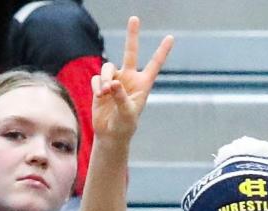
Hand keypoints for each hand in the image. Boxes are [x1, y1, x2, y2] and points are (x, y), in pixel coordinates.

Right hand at [91, 16, 172, 141]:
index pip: (154, 64)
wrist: (110, 134)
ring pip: (108, 68)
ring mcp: (115, 81)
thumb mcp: (127, 113)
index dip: (162, 51)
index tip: (171, 37)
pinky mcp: (101, 86)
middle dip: (132, 35)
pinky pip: (97, 79)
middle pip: (131, 52)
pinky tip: (100, 96)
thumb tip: (113, 83)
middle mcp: (129, 78)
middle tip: (134, 18)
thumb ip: (121, 97)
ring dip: (105, 78)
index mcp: (143, 83)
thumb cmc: (125, 125)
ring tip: (105, 92)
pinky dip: (97, 86)